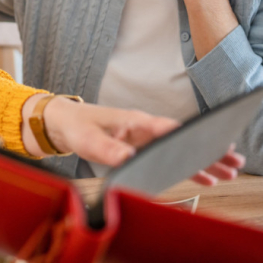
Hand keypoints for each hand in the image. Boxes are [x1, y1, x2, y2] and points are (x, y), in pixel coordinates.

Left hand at [37, 97, 244, 184]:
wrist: (63, 123)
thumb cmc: (77, 126)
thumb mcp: (89, 140)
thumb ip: (109, 150)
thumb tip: (129, 159)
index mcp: (134, 121)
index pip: (167, 127)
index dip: (190, 136)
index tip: (213, 144)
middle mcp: (142, 128)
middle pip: (179, 138)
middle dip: (205, 150)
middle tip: (233, 162)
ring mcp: (142, 137)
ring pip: (177, 148)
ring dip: (200, 159)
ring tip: (226, 172)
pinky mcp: (139, 146)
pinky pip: (167, 156)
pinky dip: (184, 165)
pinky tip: (202, 176)